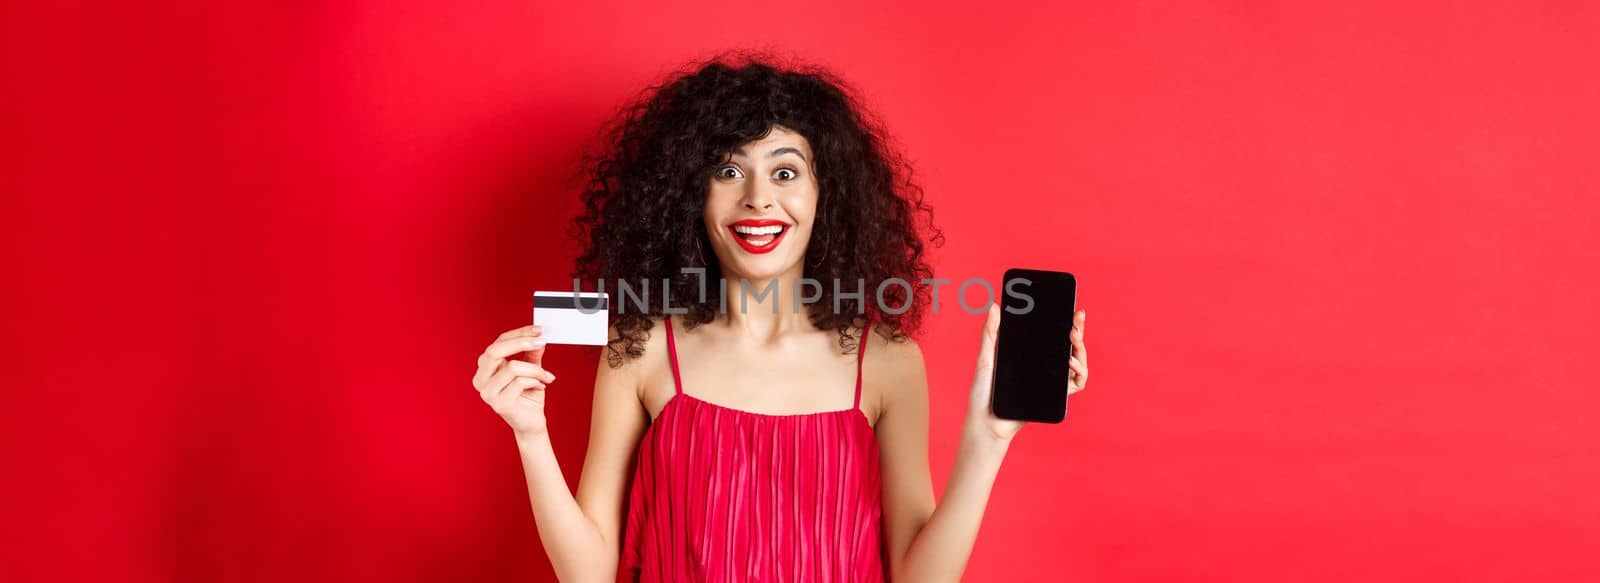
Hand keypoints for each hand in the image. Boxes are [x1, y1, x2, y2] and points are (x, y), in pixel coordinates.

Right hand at [472, 324, 556, 436]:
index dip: (519, 333)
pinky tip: (540, 387)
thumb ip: (532, 353)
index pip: (498, 342)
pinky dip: (535, 381)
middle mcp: (481, 379)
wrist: (531, 422)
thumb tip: (537, 337)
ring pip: (513, 367)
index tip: (539, 330)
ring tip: (546, 376)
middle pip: (495, 351)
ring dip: (536, 370)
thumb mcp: (531, 368)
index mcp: (485, 368)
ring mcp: (487, 393)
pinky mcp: (499, 404)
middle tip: (541, 341)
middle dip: (521, 342)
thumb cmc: (528, 395)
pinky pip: (519, 383)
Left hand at [965, 303, 1088, 441]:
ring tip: (1073, 336)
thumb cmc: (984, 392)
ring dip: (1081, 347)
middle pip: (1068, 345)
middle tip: (1077, 317)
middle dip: (1078, 329)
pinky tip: (1069, 362)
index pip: (1052, 335)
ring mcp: (1051, 381)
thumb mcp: (986, 358)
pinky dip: (1079, 371)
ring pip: (1077, 361)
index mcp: (1030, 355)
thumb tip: (994, 306)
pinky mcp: (1056, 395)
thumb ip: (990, 333)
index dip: (1064, 321)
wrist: (987, 421)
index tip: (1069, 308)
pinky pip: (1076, 382)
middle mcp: (1044, 367)